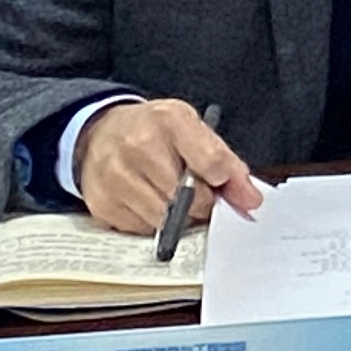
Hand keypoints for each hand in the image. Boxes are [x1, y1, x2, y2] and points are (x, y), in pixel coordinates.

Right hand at [71, 99, 261, 238]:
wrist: (100, 133)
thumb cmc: (154, 130)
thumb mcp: (192, 128)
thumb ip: (224, 160)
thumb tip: (250, 198)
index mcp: (170, 120)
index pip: (210, 160)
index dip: (226, 181)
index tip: (231, 189)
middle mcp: (138, 146)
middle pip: (188, 196)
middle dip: (202, 203)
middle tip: (201, 196)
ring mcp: (115, 177)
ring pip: (164, 218)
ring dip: (178, 217)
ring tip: (175, 199)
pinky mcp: (101, 204)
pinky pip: (140, 230)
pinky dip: (152, 223)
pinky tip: (149, 203)